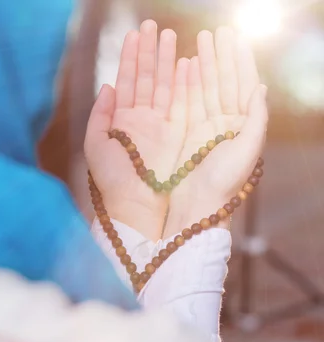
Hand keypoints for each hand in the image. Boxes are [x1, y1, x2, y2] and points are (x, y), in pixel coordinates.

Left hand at [85, 20, 186, 240]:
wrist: (134, 204)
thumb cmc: (111, 180)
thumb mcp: (96, 144)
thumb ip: (99, 114)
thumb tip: (108, 85)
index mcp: (121, 121)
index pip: (127, 82)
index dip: (130, 58)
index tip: (134, 34)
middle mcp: (142, 120)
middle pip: (147, 79)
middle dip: (149, 52)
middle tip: (153, 26)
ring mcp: (161, 126)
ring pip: (164, 87)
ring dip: (166, 62)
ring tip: (169, 37)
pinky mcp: (177, 135)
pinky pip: (181, 104)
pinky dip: (183, 84)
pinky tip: (185, 64)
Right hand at [164, 28, 267, 236]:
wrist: (198, 207)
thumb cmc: (224, 183)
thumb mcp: (247, 150)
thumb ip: (256, 118)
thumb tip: (260, 87)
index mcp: (244, 127)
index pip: (244, 86)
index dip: (240, 61)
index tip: (234, 38)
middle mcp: (226, 125)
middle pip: (224, 82)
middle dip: (220, 56)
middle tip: (215, 31)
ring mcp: (206, 128)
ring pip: (206, 89)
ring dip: (204, 64)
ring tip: (200, 40)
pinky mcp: (188, 134)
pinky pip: (189, 103)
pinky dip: (188, 84)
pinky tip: (186, 65)